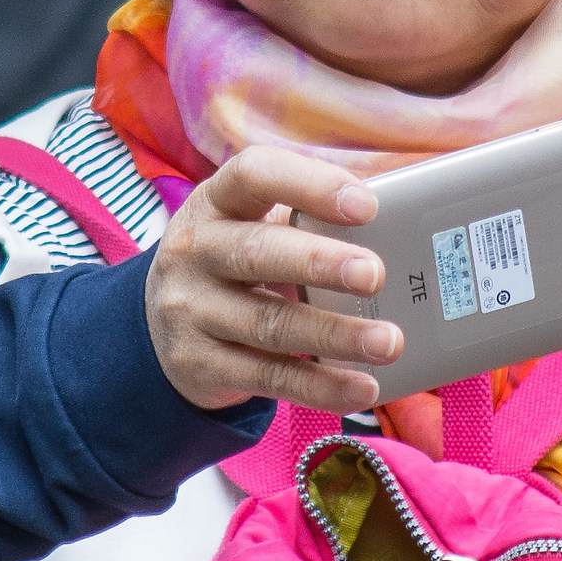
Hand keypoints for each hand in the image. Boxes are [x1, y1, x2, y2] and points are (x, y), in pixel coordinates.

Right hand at [144, 146, 403, 414]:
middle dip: (320, 262)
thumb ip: (309, 220)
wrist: (162, 324)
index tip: (367, 204)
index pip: (254, 174)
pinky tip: (364, 386)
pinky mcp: (199, 364)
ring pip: (270, 324)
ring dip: (336, 334)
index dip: (310, 184)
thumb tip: (400, 227)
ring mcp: (190, 311)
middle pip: (257, 252)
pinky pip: (269, 377)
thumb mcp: (252, 225)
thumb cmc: (236, 262)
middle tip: (376, 273)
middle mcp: (195, 251)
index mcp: (217, 202)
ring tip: (389, 341)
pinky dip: (321, 385)